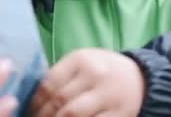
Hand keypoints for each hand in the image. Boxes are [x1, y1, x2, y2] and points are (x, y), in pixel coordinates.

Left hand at [30, 48, 144, 116]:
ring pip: (73, 116)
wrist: (141, 78)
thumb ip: (60, 75)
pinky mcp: (119, 114)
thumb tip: (32, 97)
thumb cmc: (102, 70)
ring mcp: (108, 96)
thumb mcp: (82, 62)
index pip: (50, 82)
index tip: (29, 110)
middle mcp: (95, 75)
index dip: (36, 101)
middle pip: (60, 101)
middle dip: (43, 116)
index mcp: (81, 59)